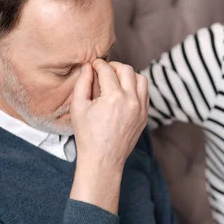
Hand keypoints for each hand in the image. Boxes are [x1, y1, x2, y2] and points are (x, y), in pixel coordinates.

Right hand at [69, 60, 147, 211]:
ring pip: (141, 79)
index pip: (107, 70)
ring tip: (116, 80)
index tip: (93, 65)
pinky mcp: (145, 116)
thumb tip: (87, 67)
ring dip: (128, 75)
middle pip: (127, 70)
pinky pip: (145, 93)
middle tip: (104, 70)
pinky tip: (124, 92)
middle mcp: (131, 100)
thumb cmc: (88, 135)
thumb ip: (82, 83)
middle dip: (114, 66)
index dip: (98, 64)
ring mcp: (141, 109)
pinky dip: (136, 87)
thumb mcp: (78, 107)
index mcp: (114, 97)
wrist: (103, 159)